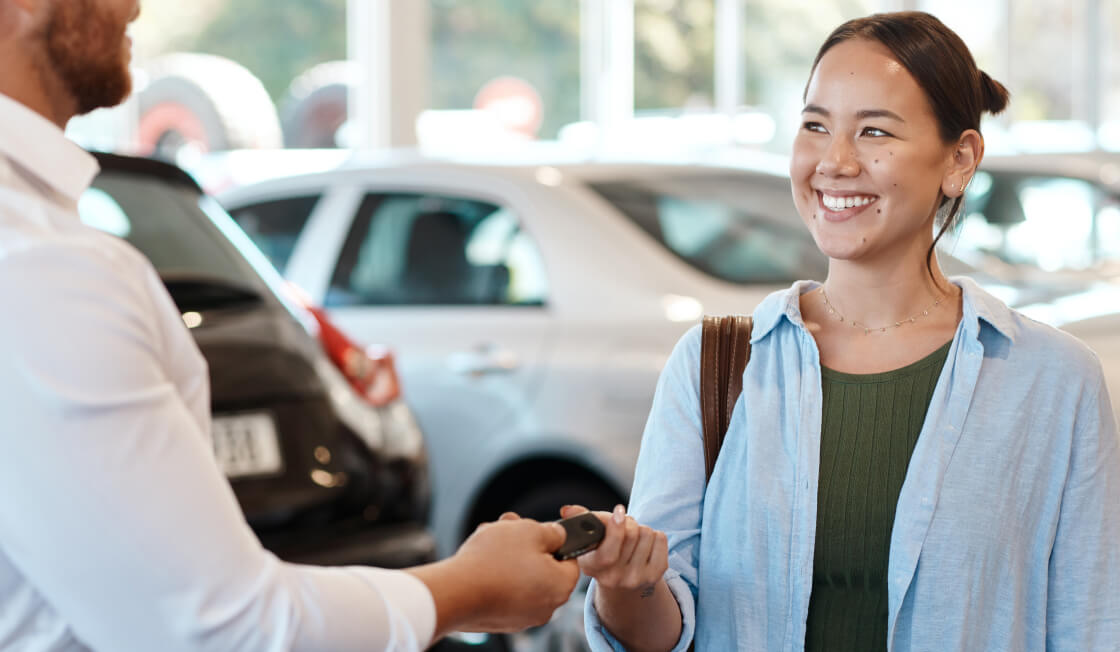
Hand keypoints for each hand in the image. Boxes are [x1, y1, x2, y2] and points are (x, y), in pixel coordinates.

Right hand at [417, 512, 579, 635]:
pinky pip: (504, 592)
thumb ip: (552, 532)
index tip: (537, 531)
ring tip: (490, 539)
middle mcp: (545, 608)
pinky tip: (479, 560)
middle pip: (542, 567)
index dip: (554, 541)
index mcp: (561, 587)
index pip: (569, 561)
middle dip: (525, 545)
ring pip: (520, 577)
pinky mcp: (498, 620)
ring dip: (508, 556)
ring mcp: (521, 617)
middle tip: (510, 528)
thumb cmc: (495, 560)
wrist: (455, 592)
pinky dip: (495, 575)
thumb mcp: (530, 530)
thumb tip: (557, 536)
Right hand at [560, 504, 667, 593]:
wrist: (622, 582)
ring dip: (641, 529)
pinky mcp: (655, 576)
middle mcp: (614, 579)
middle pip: (632, 533)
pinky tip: (645, 544)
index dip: (616, 528)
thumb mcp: (589, 537)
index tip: (618, 511)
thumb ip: (580, 520)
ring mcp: (636, 580)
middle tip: (624, 525)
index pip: (608, 552)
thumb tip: (567, 510)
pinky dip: (655, 535)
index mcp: (592, 568)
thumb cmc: (603, 551)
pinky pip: (661, 539)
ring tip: (633, 538)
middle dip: (629, 522)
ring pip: (647, 533)